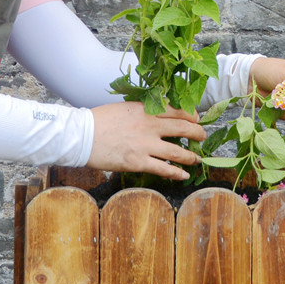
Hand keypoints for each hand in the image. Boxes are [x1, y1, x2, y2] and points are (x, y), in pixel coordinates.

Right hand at [87, 102, 205, 180]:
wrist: (82, 136)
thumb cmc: (99, 120)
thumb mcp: (124, 108)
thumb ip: (142, 111)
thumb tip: (156, 115)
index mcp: (145, 109)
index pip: (176, 110)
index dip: (191, 115)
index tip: (196, 119)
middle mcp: (149, 126)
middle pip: (183, 128)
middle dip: (197, 133)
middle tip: (202, 136)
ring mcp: (145, 145)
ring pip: (177, 151)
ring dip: (191, 156)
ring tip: (197, 158)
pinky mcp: (138, 162)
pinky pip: (164, 169)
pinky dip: (177, 173)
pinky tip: (184, 175)